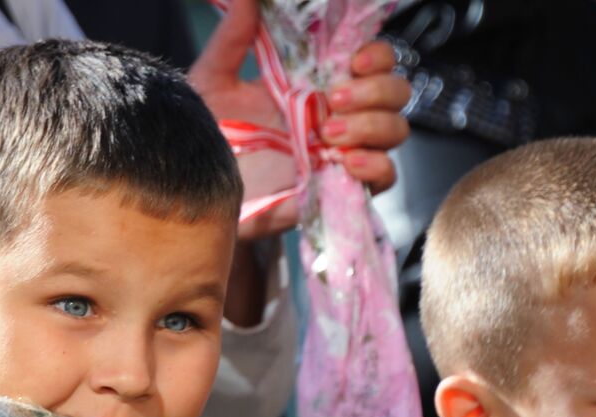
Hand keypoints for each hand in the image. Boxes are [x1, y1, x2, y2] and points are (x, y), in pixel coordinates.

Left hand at [188, 0, 411, 240]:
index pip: (372, 60)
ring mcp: (342, 154)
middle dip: (376, 90)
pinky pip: (385, 177)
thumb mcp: (213, 84)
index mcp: (318, 84)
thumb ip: (231, 41)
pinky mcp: (339, 191)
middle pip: (395, 92)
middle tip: (333, 98)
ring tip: (328, 134)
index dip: (376, 54)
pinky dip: (375, 166)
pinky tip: (344, 162)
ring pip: (395, 130)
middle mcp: (338, 116)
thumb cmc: (210, 139)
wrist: (200, 196)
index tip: (356, 59)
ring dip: (372, 125)